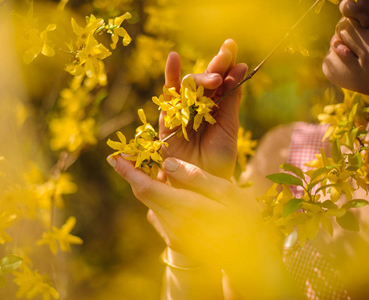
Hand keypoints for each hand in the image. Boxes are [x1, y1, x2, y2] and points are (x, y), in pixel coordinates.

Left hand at [108, 154, 261, 264]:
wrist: (249, 259)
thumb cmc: (245, 220)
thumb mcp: (228, 193)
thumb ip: (197, 177)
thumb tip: (168, 163)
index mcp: (186, 208)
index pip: (146, 187)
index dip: (128, 171)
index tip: (113, 157)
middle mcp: (174, 223)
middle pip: (144, 194)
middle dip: (131, 175)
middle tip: (123, 156)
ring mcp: (173, 234)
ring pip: (150, 203)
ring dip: (144, 184)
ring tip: (146, 166)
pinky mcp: (174, 240)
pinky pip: (159, 213)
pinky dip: (156, 197)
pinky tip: (165, 186)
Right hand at [161, 39, 247, 179]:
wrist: (200, 187)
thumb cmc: (218, 161)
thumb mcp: (229, 128)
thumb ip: (231, 99)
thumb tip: (241, 68)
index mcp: (218, 108)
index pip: (223, 80)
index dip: (228, 63)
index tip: (233, 48)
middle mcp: (201, 107)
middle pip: (207, 79)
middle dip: (217, 64)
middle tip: (227, 54)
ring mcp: (183, 112)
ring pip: (189, 85)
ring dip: (200, 75)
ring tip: (214, 74)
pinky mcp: (167, 120)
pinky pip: (168, 97)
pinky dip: (169, 77)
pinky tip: (173, 58)